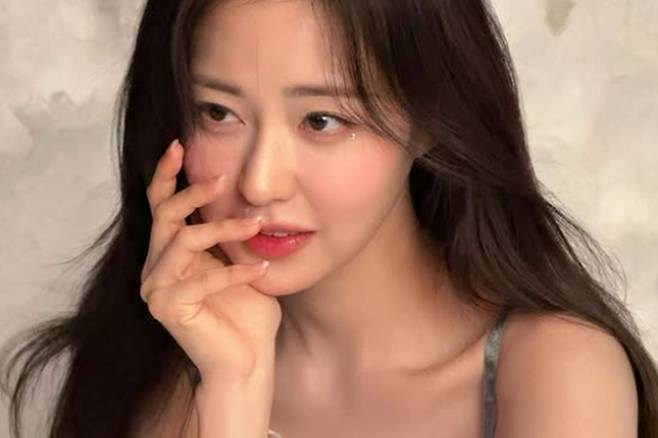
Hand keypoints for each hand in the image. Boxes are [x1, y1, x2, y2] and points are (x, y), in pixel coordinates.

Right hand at [140, 139, 281, 383]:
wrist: (249, 357)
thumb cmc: (247, 309)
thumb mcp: (238, 259)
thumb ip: (230, 232)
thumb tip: (247, 195)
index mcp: (169, 252)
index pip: (160, 205)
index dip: (165, 174)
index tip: (179, 144)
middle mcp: (156, 267)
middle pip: (164, 215)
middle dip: (192, 193)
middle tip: (222, 180)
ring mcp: (157, 289)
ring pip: (183, 241)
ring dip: (222, 229)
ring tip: (257, 225)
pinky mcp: (168, 309)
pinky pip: (201, 280)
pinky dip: (234, 272)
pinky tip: (260, 269)